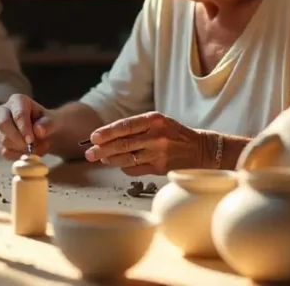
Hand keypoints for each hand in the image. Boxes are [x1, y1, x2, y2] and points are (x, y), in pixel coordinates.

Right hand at [0, 94, 54, 159]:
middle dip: (18, 139)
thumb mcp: (52, 122)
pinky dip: (17, 155)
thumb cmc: (45, 123)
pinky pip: (3, 151)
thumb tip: (38, 130)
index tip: (31, 141)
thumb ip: (48, 124)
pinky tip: (27, 152)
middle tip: (31, 147)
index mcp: (17, 100)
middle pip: (3, 124)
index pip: (18, 114)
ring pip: (2, 140)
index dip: (24, 128)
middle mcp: (2, 110)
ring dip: (20, 149)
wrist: (41, 133)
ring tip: (35, 149)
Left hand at [83, 112, 208, 175]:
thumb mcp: (157, 122)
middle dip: (102, 149)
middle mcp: (156, 136)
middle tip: (89, 153)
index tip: (93, 137)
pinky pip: (135, 169)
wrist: (201, 149)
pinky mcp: (160, 168)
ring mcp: (159, 154)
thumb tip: (106, 137)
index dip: (107, 132)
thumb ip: (134, 128)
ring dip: (110, 159)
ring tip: (101, 158)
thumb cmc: (172, 133)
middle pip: (123, 144)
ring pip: (127, 159)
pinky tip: (120, 164)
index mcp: (154, 120)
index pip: (125, 126)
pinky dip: (124, 167)